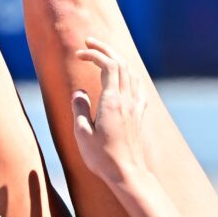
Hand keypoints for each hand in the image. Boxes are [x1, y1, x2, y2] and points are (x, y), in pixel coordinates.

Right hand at [71, 37, 150, 189]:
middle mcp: (127, 100)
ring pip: (130, 72)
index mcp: (112, 101)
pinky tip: (124, 77)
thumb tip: (79, 92)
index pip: (108, 65)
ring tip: (103, 54)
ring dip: (116, 59)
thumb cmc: (102, 157)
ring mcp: (135, 107)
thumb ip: (79, 108)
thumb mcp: (82, 133)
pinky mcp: (139, 115)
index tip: (79, 54)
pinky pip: (137, 86)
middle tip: (88, 42)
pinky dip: (128, 74)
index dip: (94, 54)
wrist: (127, 174)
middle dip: (105, 48)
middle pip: (120, 63)